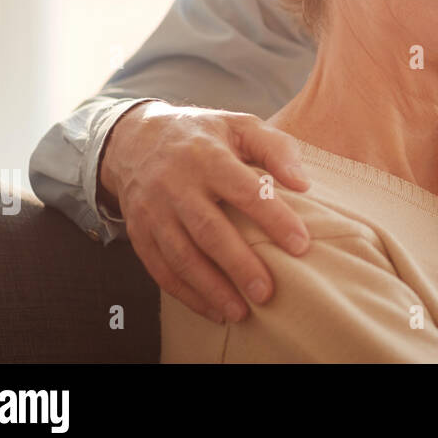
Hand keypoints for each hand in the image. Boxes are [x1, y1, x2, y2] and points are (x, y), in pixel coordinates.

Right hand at [99, 101, 311, 323]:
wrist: (135, 139)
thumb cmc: (204, 135)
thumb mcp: (240, 125)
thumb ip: (275, 149)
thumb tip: (303, 183)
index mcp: (208, 156)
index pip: (246, 190)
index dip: (274, 218)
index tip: (301, 245)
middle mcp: (176, 184)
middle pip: (209, 230)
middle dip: (239, 264)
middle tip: (267, 292)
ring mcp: (154, 211)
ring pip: (182, 256)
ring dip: (211, 288)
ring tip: (241, 312)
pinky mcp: (139, 232)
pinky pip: (160, 269)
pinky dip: (185, 294)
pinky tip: (212, 310)